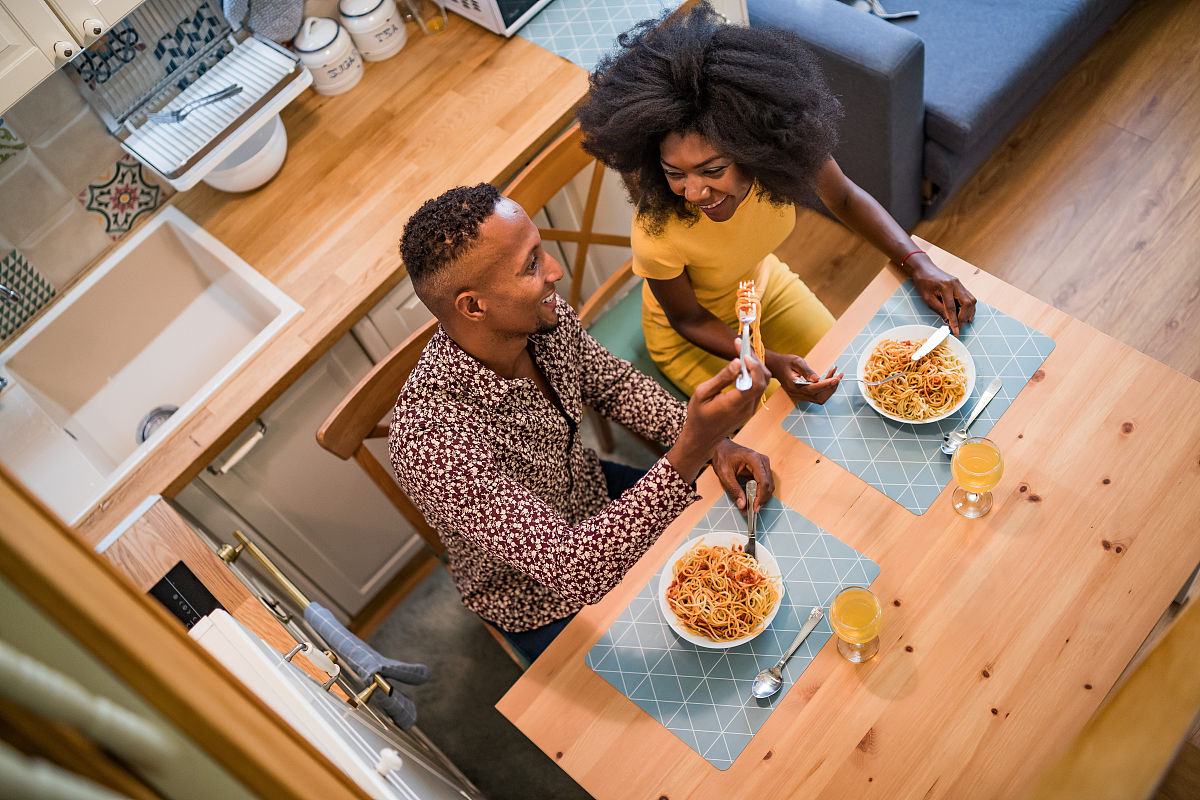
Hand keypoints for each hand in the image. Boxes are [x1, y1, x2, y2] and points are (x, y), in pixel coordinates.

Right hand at [665, 348, 768, 483]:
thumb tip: (737, 362)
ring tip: (741, 351)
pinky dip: (753, 374)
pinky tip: (742, 365)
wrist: (702, 437)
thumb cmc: (698, 415)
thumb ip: (722, 378)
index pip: (756, 382)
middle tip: (740, 344)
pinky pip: (757, 387)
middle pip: (763, 379)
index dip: (753, 364)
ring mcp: (750, 409)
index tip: (742, 351)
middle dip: (754, 359)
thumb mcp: (702, 393)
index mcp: (735, 404)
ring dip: (755, 365)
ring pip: (763, 382)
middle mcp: (747, 407)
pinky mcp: (749, 408)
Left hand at [710, 438, 773, 512]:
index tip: (754, 508)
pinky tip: (752, 500)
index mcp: (754, 459)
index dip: (760, 497)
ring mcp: (763, 464)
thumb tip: (742, 505)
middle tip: (752, 510)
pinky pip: (764, 483)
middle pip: (768, 485)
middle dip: (761, 499)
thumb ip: (734, 490)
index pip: (764, 482)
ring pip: (768, 485)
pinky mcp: (761, 468)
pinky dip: (759, 493)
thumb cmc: (722, 456)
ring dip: (761, 497)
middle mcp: (762, 461)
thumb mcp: (725, 474)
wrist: (721, 446)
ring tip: (751, 507)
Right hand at [768, 352, 841, 404]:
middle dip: (831, 387)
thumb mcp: (796, 361)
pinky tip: (829, 378)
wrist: (775, 366)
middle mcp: (797, 393)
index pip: (814, 389)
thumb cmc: (785, 362)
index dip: (827, 384)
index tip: (837, 378)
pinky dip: (825, 388)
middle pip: (819, 396)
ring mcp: (799, 395)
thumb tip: (818, 378)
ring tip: (836, 376)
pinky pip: (817, 395)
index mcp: (794, 386)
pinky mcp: (802, 394)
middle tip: (839, 375)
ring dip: (830, 388)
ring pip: (820, 397)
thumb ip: (807, 370)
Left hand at [908, 255, 976, 334]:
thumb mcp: (928, 298)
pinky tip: (967, 315)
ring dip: (969, 313)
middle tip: (959, 327)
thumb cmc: (923, 282)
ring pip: (971, 300)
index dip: (954, 321)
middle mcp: (956, 284)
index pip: (952, 308)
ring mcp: (960, 284)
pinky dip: (969, 307)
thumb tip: (948, 321)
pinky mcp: (960, 285)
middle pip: (967, 304)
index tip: (955, 331)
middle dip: (964, 317)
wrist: (924, 269)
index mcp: (946, 287)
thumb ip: (939, 309)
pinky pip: (969, 297)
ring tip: (963, 323)